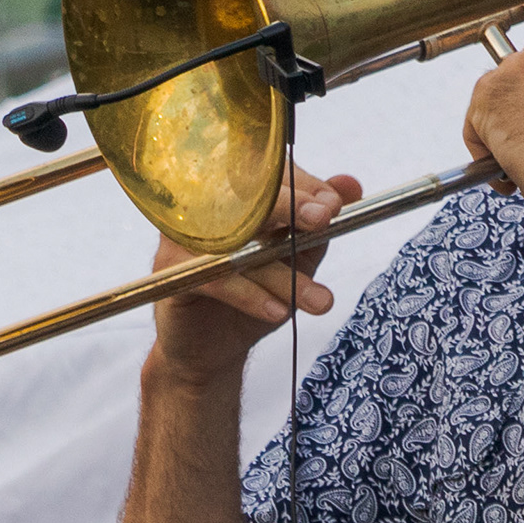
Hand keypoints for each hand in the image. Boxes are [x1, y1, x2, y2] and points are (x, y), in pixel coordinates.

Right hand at [145, 159, 361, 381]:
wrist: (213, 349)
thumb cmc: (254, 294)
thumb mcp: (296, 258)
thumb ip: (319, 225)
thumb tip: (351, 185)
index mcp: (233, 197)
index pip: (266, 173)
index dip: (302, 184)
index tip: (333, 204)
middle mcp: (204, 208)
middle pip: (247, 197)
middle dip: (291, 205)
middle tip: (324, 219)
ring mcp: (184, 237)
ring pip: (239, 243)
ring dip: (283, 272)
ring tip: (319, 300)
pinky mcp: (172, 271)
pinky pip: (218, 278)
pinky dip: (252, 296)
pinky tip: (278, 311)